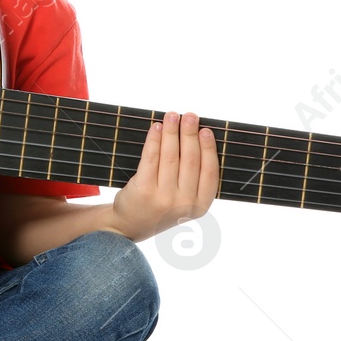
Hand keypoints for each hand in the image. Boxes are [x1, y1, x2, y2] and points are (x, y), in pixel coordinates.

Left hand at [108, 112, 219, 240]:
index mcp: (200, 205)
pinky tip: (156, 127)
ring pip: (170, 156)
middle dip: (189, 134)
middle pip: (190, 160)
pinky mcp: (144, 190)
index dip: (208, 148)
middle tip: (189, 115)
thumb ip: (194, 178)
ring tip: (172, 116)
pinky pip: (151, 158)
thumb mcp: (184, 201)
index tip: (205, 130)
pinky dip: (154, 140)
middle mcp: (184, 203)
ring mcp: (163, 198)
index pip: (209, 172)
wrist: (130, 224)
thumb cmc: (161, 205)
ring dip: (172, 132)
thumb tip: (197, 136)